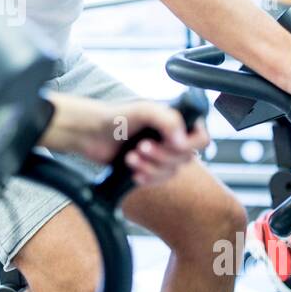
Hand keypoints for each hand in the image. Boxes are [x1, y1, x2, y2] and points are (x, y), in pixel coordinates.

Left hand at [62, 96, 208, 185]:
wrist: (88, 133)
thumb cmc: (113, 116)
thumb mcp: (143, 110)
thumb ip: (168, 120)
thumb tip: (183, 142)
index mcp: (176, 120)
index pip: (201, 138)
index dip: (187, 145)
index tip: (168, 143)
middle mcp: (172, 136)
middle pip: (186, 159)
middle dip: (161, 156)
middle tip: (141, 147)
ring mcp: (161, 153)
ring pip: (171, 172)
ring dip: (150, 167)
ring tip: (131, 157)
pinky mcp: (149, 167)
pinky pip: (158, 181)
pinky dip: (146, 177)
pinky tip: (132, 171)